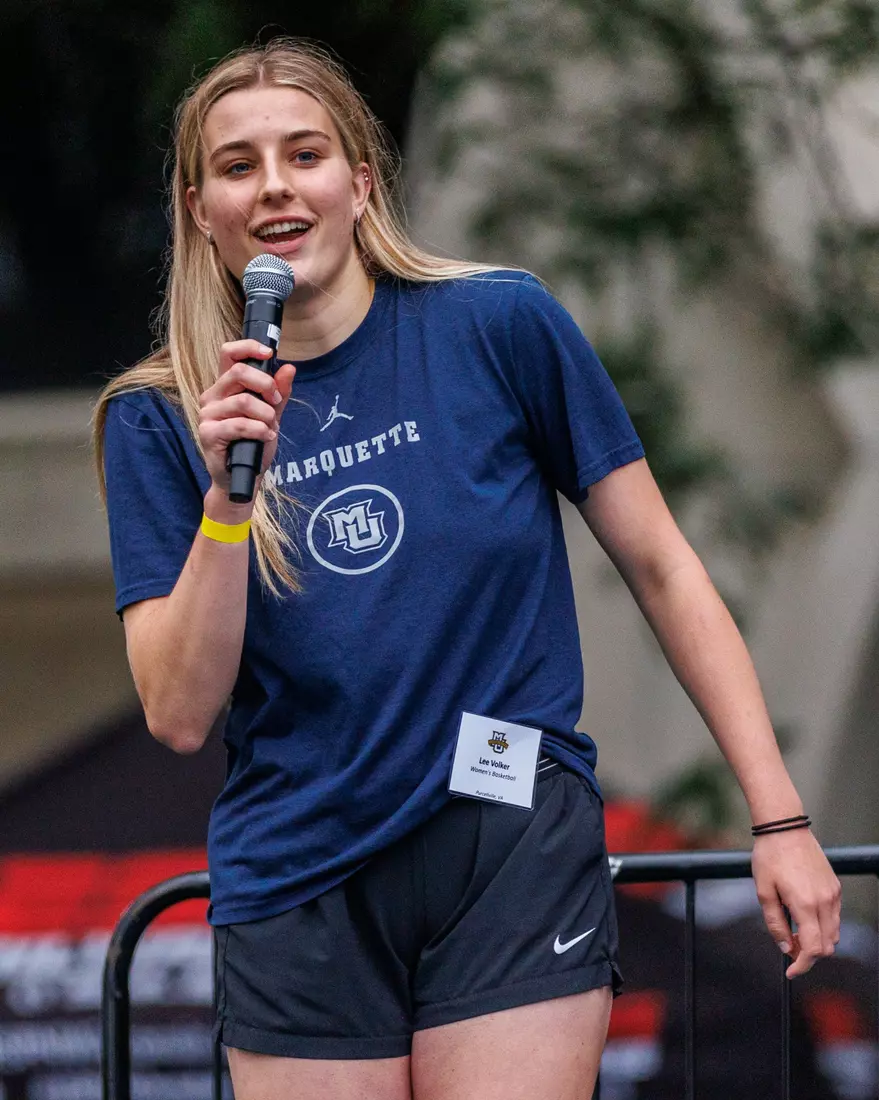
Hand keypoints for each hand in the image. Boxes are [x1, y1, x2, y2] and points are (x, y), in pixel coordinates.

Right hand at [198, 340, 295, 497]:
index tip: (269, 353)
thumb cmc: (253, 444)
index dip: (248, 348)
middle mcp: (213, 396)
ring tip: (270, 427)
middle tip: (276, 401)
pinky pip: (238, 424)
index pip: (229, 354)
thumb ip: (279, 393)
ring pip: (242, 401)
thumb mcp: (271, 415)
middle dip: (266, 385)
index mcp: (226, 387)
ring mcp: (207, 414)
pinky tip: (266, 437)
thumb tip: (289, 368)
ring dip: (265, 415)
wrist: (242, 476)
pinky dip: (259, 430)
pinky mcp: (207, 433)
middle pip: (238, 372)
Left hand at [752, 828, 840, 977]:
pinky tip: (803, 917)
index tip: (790, 971)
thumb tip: (784, 947)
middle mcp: (824, 901)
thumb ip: (774, 922)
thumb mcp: (763, 891)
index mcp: (805, 904)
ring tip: (794, 931)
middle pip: (826, 946)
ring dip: (816, 941)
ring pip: (833, 933)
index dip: (802, 965)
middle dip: (808, 955)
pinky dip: (822, 926)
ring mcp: (833, 893)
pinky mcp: (835, 886)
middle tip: (788, 948)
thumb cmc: (769, 856)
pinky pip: (834, 917)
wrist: (784, 827)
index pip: (812, 949)